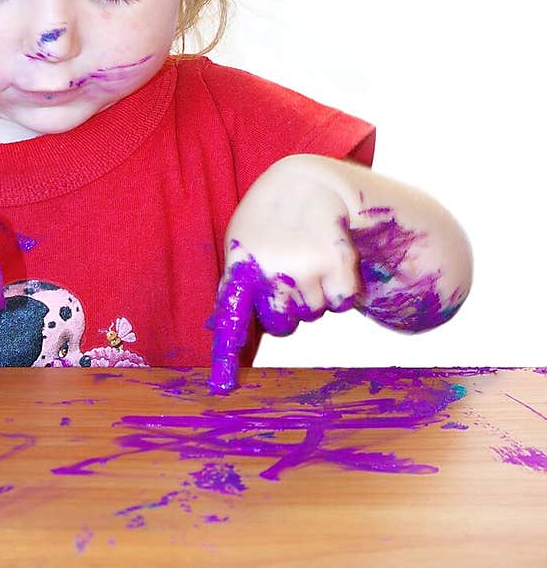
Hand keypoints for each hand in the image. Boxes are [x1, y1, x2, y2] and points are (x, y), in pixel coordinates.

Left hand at [220, 159, 360, 336]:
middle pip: (283, 326)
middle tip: (289, 277)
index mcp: (241, 267)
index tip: (223, 385)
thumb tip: (228, 335)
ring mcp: (306, 267)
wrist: (307, 181)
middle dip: (288, 310)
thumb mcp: (241, 245)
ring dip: (316, 295)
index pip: (232, 316)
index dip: (227, 352)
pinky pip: (344, 303)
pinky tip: (331, 262)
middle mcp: (272, 271)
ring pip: (316, 314)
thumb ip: (236, 288)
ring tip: (307, 258)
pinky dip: (342, 290)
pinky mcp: (338, 262)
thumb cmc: (268, 222)